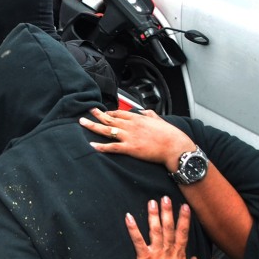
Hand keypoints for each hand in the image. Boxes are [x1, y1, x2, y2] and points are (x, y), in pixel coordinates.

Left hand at [80, 108, 195, 168]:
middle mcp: (130, 125)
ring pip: (107, 130)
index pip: (119, 113)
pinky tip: (92, 145)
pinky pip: (112, 147)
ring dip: (93, 126)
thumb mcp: (159, 119)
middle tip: (88, 111)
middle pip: (109, 119)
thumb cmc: (169, 134)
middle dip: (97, 114)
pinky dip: (101, 146)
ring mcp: (129, 136)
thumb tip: (143, 111)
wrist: (175, 147)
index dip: (110, 112)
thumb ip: (149, 114)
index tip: (104, 112)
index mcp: (137, 118)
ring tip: (83, 122)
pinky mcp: (130, 148)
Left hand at [127, 196, 204, 258]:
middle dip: (167, 212)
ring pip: (155, 230)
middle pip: (169, 228)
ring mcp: (155, 252)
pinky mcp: (143, 257)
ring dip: (153, 215)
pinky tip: (128, 217)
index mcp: (179, 255)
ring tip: (151, 202)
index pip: (183, 233)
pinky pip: (137, 240)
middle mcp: (167, 250)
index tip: (184, 207)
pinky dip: (132, 229)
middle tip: (165, 198)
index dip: (184, 219)